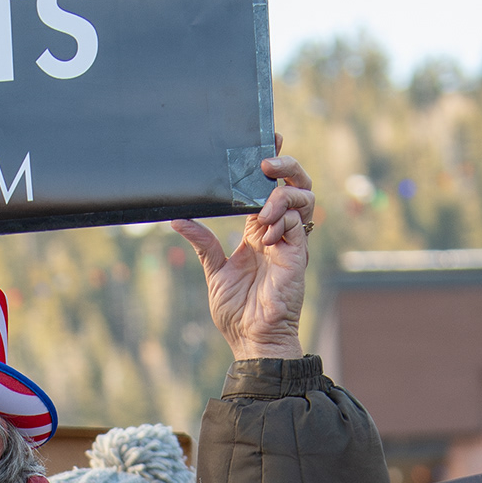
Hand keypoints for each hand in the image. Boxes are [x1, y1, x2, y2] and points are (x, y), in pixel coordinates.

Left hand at [173, 146, 313, 361]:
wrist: (251, 339)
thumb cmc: (235, 312)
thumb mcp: (213, 271)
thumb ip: (202, 242)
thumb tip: (178, 219)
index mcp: (257, 231)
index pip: (267, 188)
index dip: (270, 165)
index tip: (266, 143)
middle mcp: (276, 231)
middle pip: (293, 183)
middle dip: (286, 165)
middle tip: (267, 160)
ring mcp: (289, 241)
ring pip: (303, 196)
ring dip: (282, 194)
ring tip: (262, 211)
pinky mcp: (297, 254)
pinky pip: (297, 222)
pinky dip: (280, 221)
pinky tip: (266, 236)